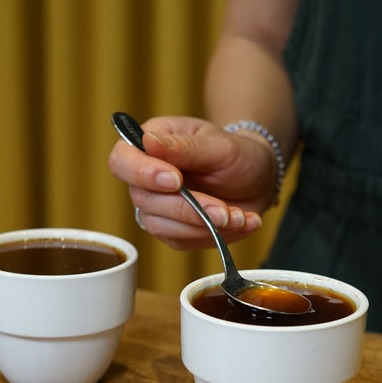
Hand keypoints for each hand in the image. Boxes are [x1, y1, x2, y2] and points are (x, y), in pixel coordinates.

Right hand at [108, 116, 276, 249]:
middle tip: (224, 210)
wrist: (259, 180)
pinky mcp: (173, 231)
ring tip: (238, 216)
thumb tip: (147, 141)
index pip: (122, 161)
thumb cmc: (237, 154)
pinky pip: (183, 241)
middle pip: (144, 200)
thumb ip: (184, 147)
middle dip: (187, 209)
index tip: (176, 181)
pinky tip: (240, 223)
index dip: (142, 174)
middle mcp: (146, 178)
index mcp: (149, 144)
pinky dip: (216, 236)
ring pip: (161, 227)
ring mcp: (157, 208)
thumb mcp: (218, 145)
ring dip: (203, 226)